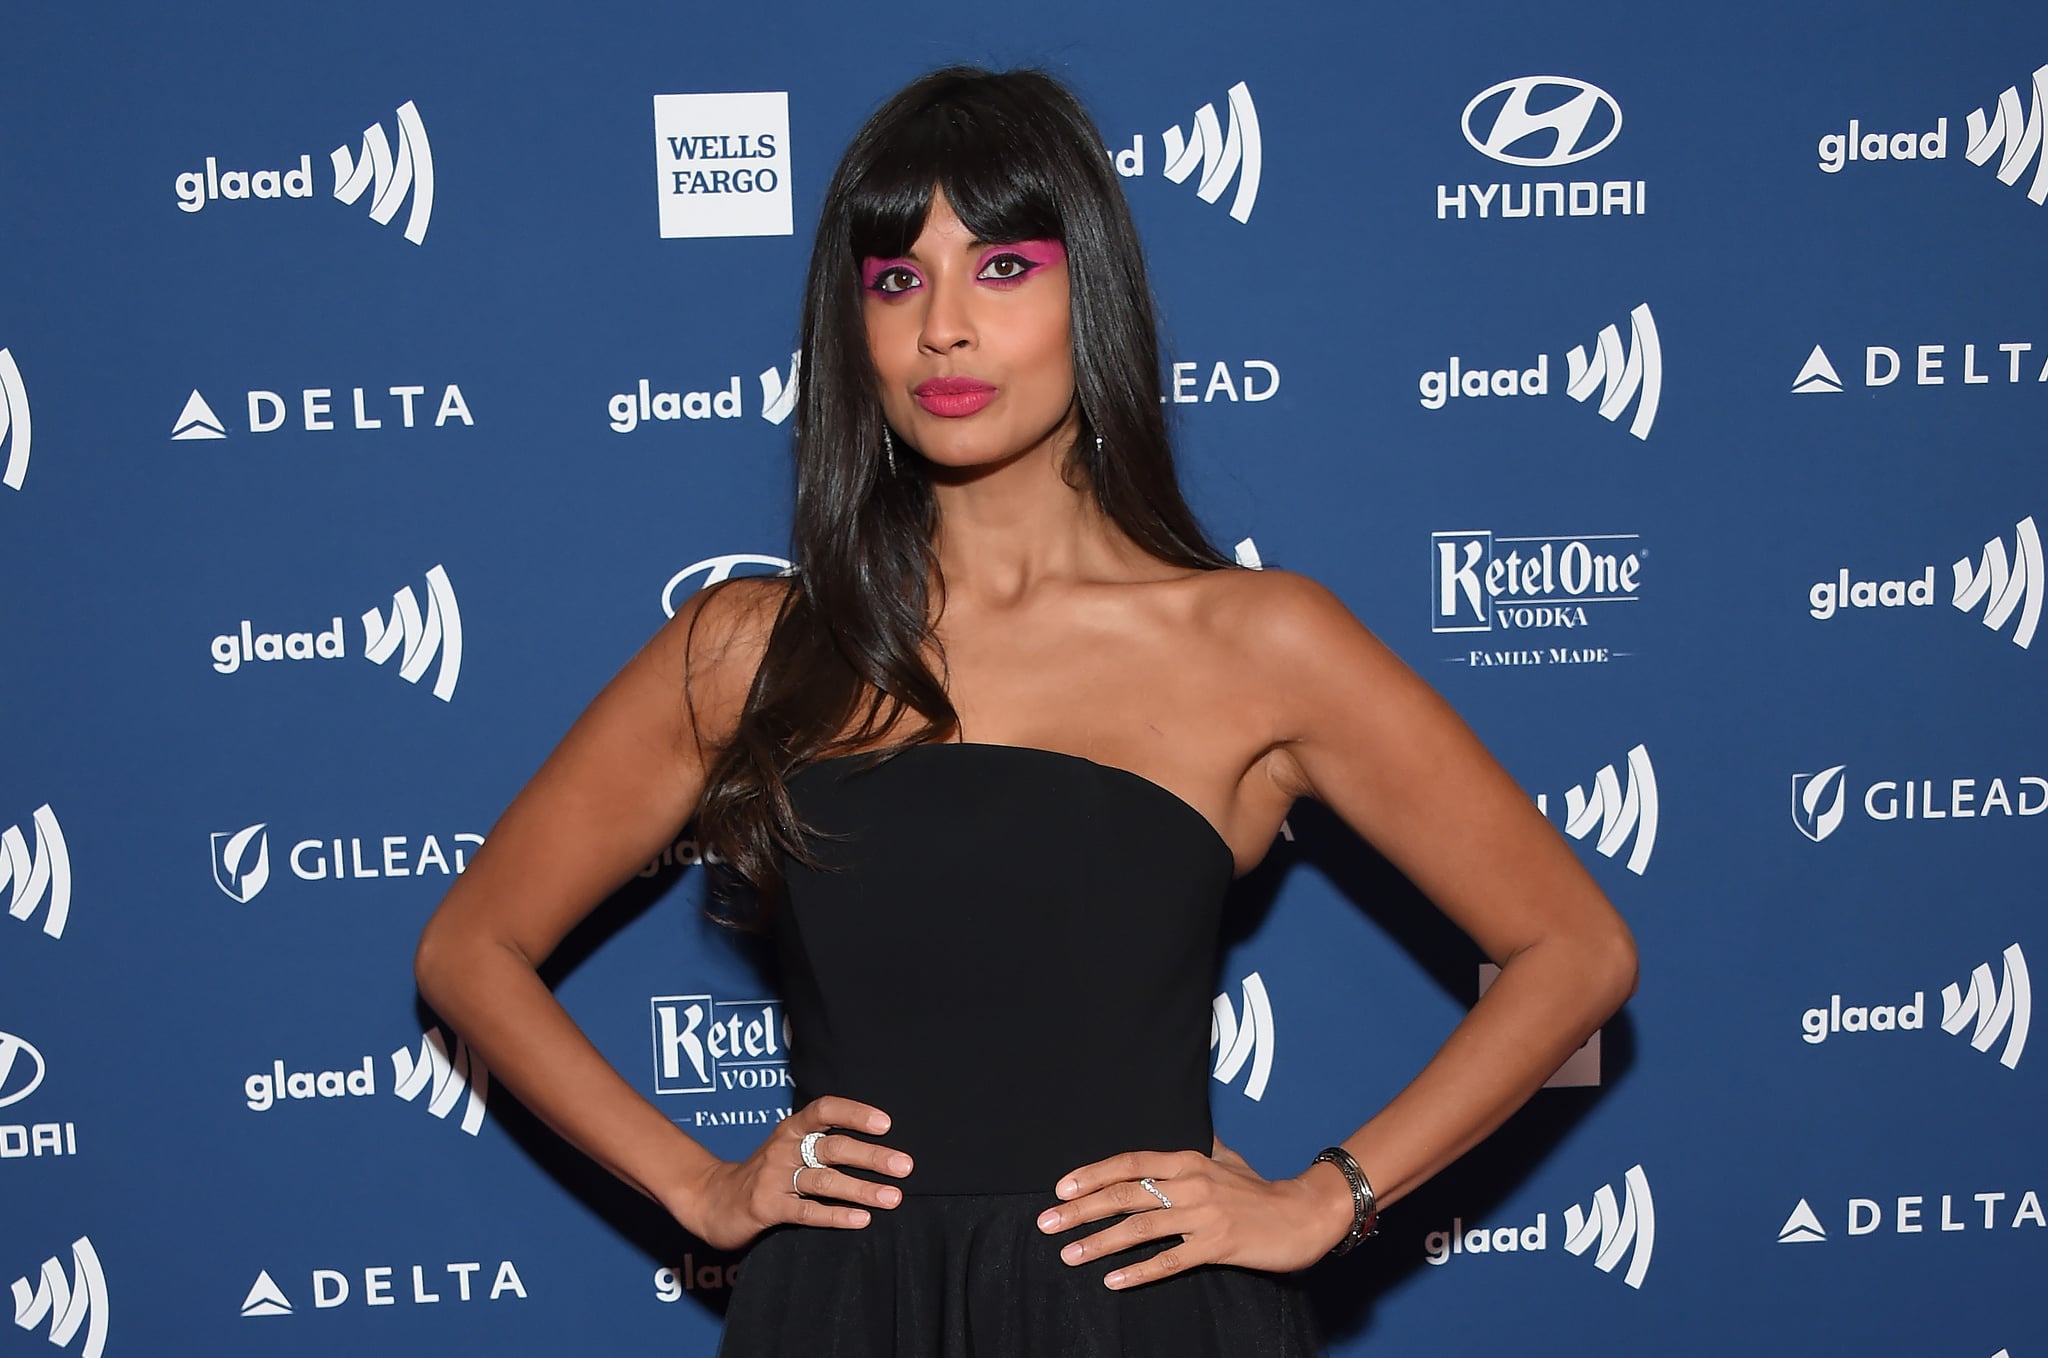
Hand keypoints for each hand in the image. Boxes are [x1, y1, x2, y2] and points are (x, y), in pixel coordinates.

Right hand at [673, 1095, 913, 1250]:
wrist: (711, 1200)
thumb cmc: (764, 1173)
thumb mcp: (788, 1148)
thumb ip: (822, 1144)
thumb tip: (879, 1146)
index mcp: (791, 1129)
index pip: (825, 1110)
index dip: (855, 1113)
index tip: (885, 1124)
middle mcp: (783, 1148)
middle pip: (833, 1148)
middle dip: (872, 1157)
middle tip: (905, 1166)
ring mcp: (773, 1178)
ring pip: (825, 1181)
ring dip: (862, 1189)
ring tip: (893, 1197)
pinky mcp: (766, 1207)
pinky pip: (806, 1211)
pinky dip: (836, 1215)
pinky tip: (861, 1220)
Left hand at [1032, 1136, 1353, 1288]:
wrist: (1305, 1213)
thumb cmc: (1263, 1190)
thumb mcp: (1227, 1160)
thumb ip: (1200, 1151)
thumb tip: (1182, 1141)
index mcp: (1188, 1161)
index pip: (1129, 1162)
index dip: (1092, 1174)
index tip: (1061, 1188)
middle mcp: (1190, 1183)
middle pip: (1124, 1194)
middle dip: (1081, 1209)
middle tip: (1047, 1222)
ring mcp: (1203, 1215)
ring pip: (1139, 1228)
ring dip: (1099, 1242)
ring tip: (1068, 1253)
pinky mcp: (1217, 1245)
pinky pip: (1170, 1261)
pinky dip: (1139, 1271)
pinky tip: (1113, 1280)